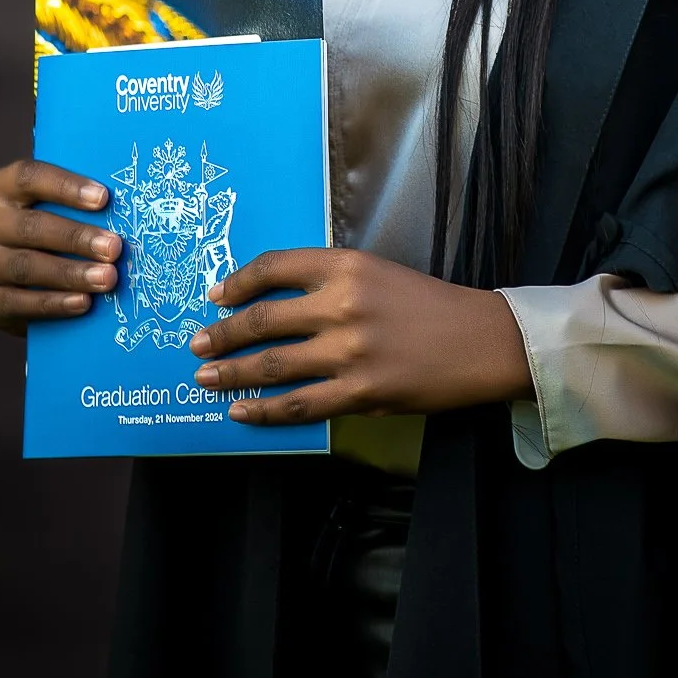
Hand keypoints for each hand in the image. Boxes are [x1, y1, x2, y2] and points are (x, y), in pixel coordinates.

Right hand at [0, 159, 122, 335]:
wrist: (16, 281)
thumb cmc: (50, 232)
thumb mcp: (56, 210)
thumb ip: (78, 205)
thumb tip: (126, 205)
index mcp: (1, 186)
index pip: (30, 177)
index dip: (66, 186)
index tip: (104, 198)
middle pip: (32, 226)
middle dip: (77, 238)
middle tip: (114, 248)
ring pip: (26, 266)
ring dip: (70, 274)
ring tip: (107, 279)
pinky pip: (17, 302)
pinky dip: (53, 304)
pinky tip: (83, 303)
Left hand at [187, 246, 533, 426]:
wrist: (480, 340)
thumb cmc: (429, 305)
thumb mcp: (378, 274)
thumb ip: (332, 283)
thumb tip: (276, 305)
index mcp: (347, 266)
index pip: (277, 267)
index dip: (239, 282)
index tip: (216, 296)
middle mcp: (343, 304)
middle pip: (264, 319)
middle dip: (222, 334)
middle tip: (197, 345)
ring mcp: (350, 352)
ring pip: (273, 365)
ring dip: (233, 373)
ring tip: (205, 379)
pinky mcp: (361, 392)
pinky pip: (300, 404)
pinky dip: (264, 410)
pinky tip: (242, 411)